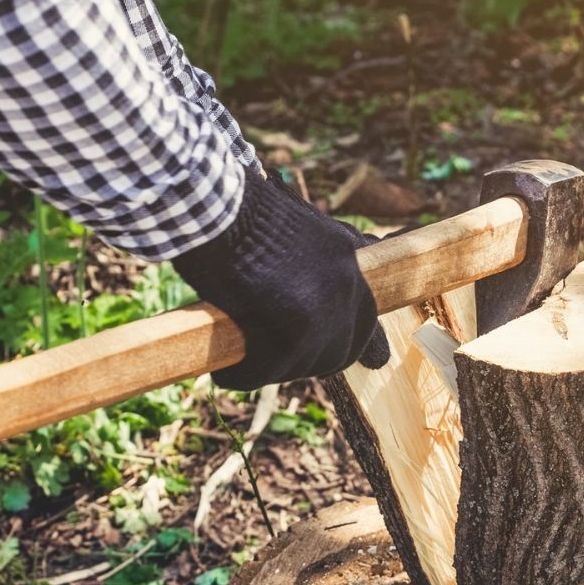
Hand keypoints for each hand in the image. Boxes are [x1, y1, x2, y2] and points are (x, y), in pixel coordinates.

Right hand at [172, 171, 389, 388]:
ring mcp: (320, 316)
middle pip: (339, 352)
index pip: (366, 317)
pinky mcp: (288, 339)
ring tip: (242, 354)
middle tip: (276, 357)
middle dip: (310, 360)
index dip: (352, 339)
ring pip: (300, 366)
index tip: (361, 357)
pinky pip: (262, 375)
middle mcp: (345, 289)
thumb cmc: (246, 212)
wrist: (218, 208)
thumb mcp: (304, 227)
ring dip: (272, 368)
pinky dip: (242, 376)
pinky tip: (226, 369)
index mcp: (349, 262)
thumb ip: (327, 259)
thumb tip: (359, 261)